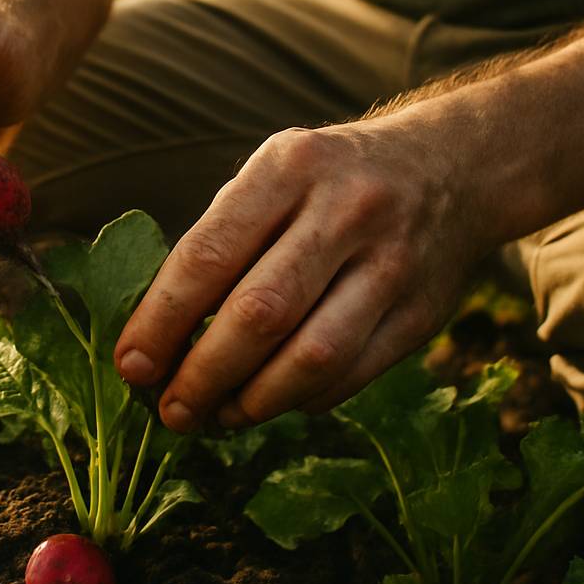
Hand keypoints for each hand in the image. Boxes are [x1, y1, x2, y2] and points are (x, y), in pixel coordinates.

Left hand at [112, 119, 486, 432]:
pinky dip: (302, 400)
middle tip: (169, 410)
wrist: (452, 167)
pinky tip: (271, 401)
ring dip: (253, 402)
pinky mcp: (422, 313)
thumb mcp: (274, 176)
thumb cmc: (330, 181)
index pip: (210, 253)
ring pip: (312, 356)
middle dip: (202, 373)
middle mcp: (346, 211)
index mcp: (290, 168)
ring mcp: (392, 263)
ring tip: (216, 416)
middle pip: (260, 313)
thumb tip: (157, 337)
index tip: (131, 365)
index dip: (162, 318)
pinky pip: (352, 375)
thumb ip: (221, 240)